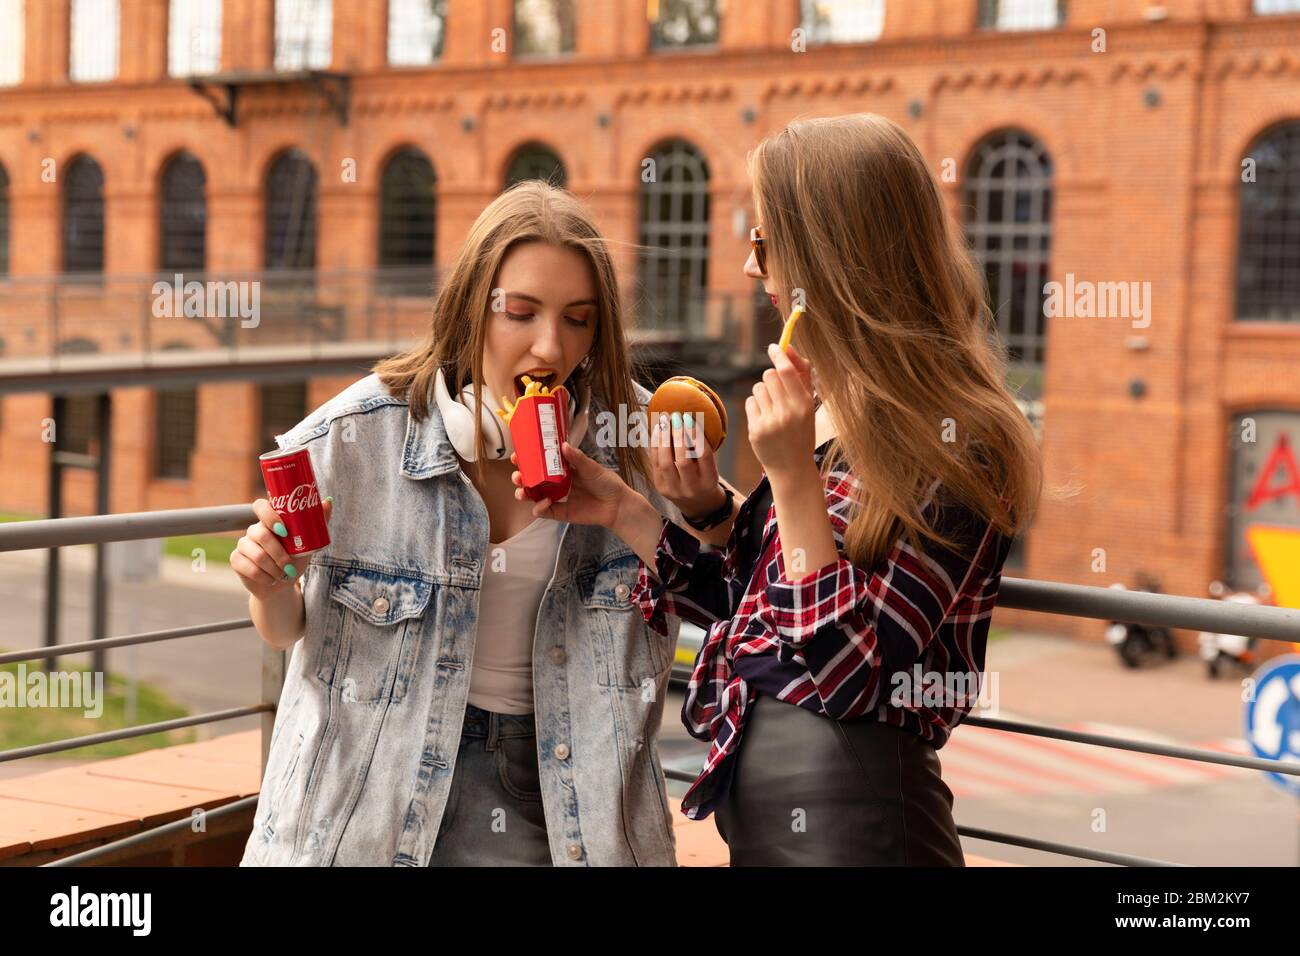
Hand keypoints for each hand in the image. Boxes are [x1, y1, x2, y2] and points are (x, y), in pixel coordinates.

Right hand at [231, 497, 332, 601]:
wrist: (282, 585)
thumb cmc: (295, 559)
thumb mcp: (310, 542)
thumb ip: (318, 522)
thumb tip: (328, 501)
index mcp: (270, 520)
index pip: (261, 506)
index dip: (270, 517)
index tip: (284, 531)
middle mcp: (254, 529)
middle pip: (261, 535)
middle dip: (279, 554)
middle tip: (289, 566)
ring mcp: (243, 544)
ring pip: (258, 555)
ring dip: (275, 569)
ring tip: (282, 574)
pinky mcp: (236, 559)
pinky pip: (250, 568)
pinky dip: (266, 578)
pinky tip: (271, 579)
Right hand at [511, 443, 634, 529]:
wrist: (617, 505)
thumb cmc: (606, 483)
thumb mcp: (592, 467)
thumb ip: (577, 458)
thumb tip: (563, 445)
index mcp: (562, 469)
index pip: (539, 462)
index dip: (527, 459)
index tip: (518, 455)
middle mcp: (556, 483)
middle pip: (532, 479)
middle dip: (520, 477)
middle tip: (517, 474)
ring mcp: (556, 498)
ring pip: (533, 496)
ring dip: (524, 493)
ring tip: (522, 491)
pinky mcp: (559, 512)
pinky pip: (543, 511)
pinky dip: (539, 507)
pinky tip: (543, 502)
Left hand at [649, 409, 724, 519]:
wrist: (696, 503)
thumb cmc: (705, 476)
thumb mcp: (711, 466)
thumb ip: (703, 448)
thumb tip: (689, 417)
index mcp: (709, 481)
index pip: (703, 456)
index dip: (695, 435)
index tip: (689, 418)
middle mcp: (692, 488)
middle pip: (683, 461)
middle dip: (678, 436)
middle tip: (675, 417)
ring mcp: (674, 490)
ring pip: (665, 463)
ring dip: (664, 439)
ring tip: (664, 421)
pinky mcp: (661, 487)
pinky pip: (655, 464)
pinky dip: (655, 445)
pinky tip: (657, 431)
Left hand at [746, 343, 816, 478]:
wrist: (792, 468)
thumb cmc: (801, 432)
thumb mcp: (808, 406)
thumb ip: (802, 377)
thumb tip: (789, 348)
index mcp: (804, 405)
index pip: (787, 372)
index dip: (778, 355)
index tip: (773, 347)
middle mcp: (787, 412)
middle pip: (768, 375)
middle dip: (771, 378)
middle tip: (776, 391)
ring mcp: (770, 422)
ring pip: (757, 388)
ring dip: (763, 393)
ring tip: (772, 408)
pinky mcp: (755, 429)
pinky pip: (750, 402)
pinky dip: (756, 406)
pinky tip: (764, 419)